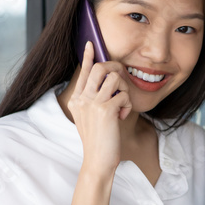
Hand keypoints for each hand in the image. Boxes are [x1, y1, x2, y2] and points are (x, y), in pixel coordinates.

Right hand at [67, 41, 131, 177]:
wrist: (98, 160)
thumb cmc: (99, 140)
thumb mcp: (92, 118)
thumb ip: (94, 101)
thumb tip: (108, 83)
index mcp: (76, 100)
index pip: (83, 73)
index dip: (88, 57)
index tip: (91, 44)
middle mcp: (81, 99)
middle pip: (100, 68)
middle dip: (115, 71)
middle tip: (121, 83)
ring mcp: (92, 103)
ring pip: (114, 79)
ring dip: (124, 91)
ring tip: (122, 106)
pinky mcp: (105, 109)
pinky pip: (124, 95)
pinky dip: (128, 105)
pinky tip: (123, 116)